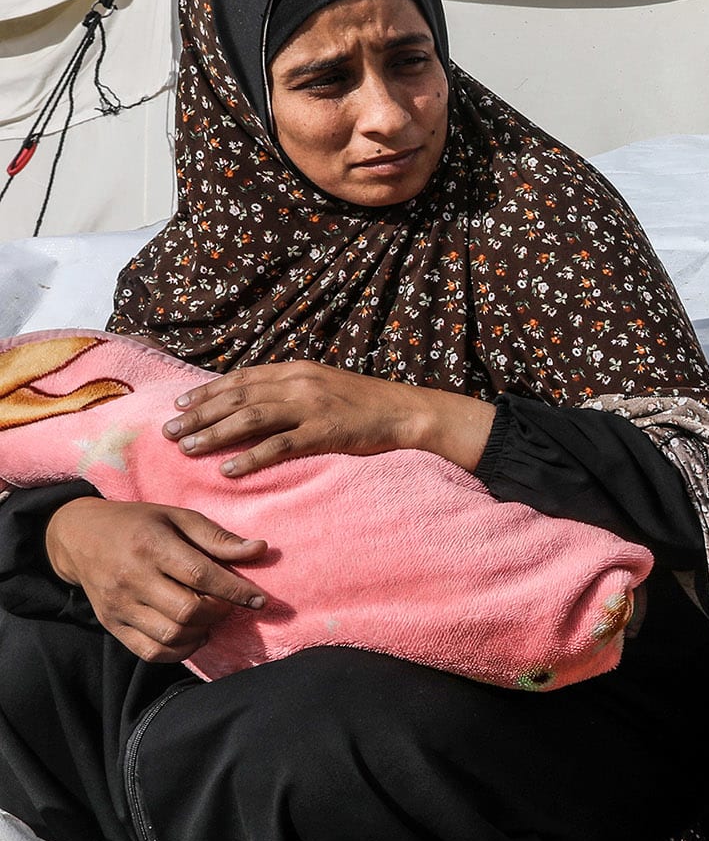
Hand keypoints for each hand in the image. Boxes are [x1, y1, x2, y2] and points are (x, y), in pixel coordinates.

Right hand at [44, 498, 265, 663]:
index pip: (201, 575)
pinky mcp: (111, 624)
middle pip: (188, 610)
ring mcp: (118, 605)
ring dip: (202, 631)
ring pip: (171, 635)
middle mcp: (131, 578)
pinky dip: (179, 651)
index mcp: (151, 546)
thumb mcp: (178, 517)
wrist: (80, 537)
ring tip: (209, 616)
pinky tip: (192, 634)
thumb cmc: (139, 524)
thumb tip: (260, 550)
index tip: (260, 600)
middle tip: (226, 603)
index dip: (236, 591)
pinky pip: (150, 652)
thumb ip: (218, 537)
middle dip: (219, 611)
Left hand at [163, 360, 494, 477]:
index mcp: (296, 370)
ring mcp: (312, 407)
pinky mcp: (325, 432)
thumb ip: (291, 390)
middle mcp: (299, 384)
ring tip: (188, 449)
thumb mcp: (324, 385)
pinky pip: (279, 445)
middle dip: (199, 416)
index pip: (241, 378)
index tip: (180, 406)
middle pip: (237, 398)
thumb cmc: (366, 403)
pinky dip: (251, 457)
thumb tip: (254, 403)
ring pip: (250, 418)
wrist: (408, 412)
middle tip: (169, 432)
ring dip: (215, 434)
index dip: (207, 392)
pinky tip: (229, 469)